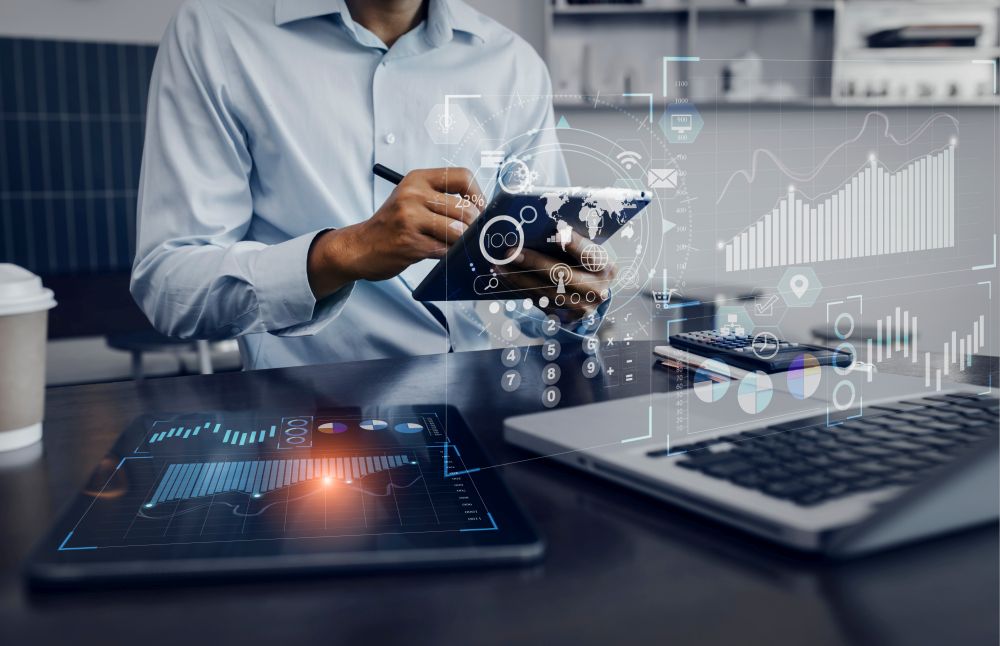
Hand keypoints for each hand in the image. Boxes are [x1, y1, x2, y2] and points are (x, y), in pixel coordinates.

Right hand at [308, 168, 482, 297]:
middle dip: (473, 226)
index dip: (478, 195)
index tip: (479, 210)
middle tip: (470, 234)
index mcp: (417, 179)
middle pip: (464, 208)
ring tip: (454, 244)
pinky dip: (448, 254)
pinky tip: (439, 252)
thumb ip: (442, 199)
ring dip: (462, 242)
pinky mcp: (410, 242)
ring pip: (457, 230)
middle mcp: (413, 194)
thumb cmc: (392, 224)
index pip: (462, 176)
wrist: (360, 246)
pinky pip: (445, 249)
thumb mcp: (413, 199)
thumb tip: (481, 210)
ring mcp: (410, 218)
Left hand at [497, 230, 615, 323]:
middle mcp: (597, 290)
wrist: (592, 294)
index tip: (557, 232)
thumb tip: (544, 226)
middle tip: (511, 253)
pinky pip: (537, 300)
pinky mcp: (565, 317)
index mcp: (606, 268)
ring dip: (518, 278)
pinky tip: (505, 276)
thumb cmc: (586, 263)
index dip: (574, 244)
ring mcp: (581, 307)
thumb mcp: (590, 251)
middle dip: (534, 263)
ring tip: (500, 265)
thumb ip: (574, 242)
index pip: (590, 254)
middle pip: (562, 275)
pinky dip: (519, 287)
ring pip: (545, 291)